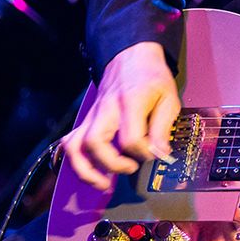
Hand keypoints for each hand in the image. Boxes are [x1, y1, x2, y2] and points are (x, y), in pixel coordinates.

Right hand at [61, 42, 180, 190]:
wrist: (131, 57)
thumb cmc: (153, 78)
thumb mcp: (169, 97)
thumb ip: (163, 127)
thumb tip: (160, 154)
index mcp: (131, 101)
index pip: (130, 138)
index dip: (144, 153)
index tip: (155, 153)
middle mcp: (106, 109)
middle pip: (95, 142)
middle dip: (111, 164)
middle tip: (130, 168)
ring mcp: (92, 115)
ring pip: (75, 145)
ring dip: (85, 170)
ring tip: (103, 183)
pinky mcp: (86, 120)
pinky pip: (70, 142)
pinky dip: (74, 161)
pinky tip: (89, 172)